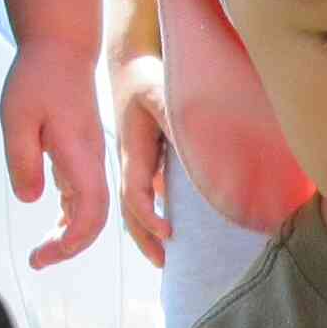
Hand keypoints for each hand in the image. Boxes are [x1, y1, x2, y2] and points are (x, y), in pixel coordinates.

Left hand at [0, 35, 111, 269]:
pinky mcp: (82, 155)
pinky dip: (70, 217)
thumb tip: (30, 200)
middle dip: (69, 247)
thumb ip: (22, 159)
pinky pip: (83, 196)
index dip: (73, 242)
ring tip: (41, 250)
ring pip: (90, 211)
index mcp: (81, 157)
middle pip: (94, 220)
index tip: (46, 254)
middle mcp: (92, 163)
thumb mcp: (17, 117)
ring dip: (69, 235)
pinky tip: (52, 225)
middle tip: (36, 261)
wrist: (61, 47)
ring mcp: (90, 160)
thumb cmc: (37, 78)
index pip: (91, 213)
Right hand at [109, 50, 172, 269]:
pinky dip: (155, 213)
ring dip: (146, 231)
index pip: (134, 193)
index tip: (168, 233)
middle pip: (130, 209)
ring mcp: (135, 162)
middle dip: (143, 237)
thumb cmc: (146, 77)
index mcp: (132, 151)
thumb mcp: (160, 95)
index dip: (148, 216)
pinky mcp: (145, 159)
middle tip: (163, 263)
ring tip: (164, 256)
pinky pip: (146, 192)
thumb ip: (176, 122)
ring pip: (136, 204)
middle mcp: (130, 162)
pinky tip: (171, 227)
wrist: (130, 64)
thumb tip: (197, 150)